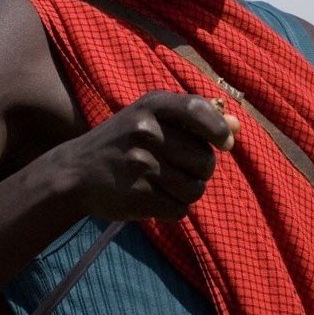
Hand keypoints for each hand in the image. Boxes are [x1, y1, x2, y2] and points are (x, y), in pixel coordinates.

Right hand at [51, 90, 239, 221]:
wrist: (75, 173)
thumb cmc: (123, 142)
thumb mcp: (151, 118)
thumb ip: (195, 119)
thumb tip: (238, 125)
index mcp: (151, 105)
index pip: (198, 111)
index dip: (219, 130)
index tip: (225, 143)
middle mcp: (146, 131)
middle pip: (205, 160)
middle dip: (200, 170)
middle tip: (179, 168)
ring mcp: (141, 164)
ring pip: (195, 188)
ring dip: (187, 192)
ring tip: (165, 184)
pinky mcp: (137, 195)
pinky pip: (179, 209)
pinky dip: (172, 208)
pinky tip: (153, 197)